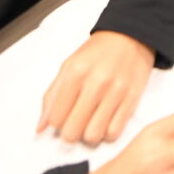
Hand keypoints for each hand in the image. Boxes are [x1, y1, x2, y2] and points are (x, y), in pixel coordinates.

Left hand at [39, 31, 154, 145]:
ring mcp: (116, 92)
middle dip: (71, 132)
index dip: (57, 122)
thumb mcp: (69, 65)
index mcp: (76, 73)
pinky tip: (107, 120)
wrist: (130, 36)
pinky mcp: (132, 98)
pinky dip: (107, 132)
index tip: (64, 114)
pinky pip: (114, 133)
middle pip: (72, 132)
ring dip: (89, 134)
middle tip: (76, 122)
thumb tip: (41, 128)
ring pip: (93, 136)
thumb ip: (52, 96)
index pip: (56, 118)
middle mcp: (96, 83)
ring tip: (92, 122)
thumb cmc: (96, 53)